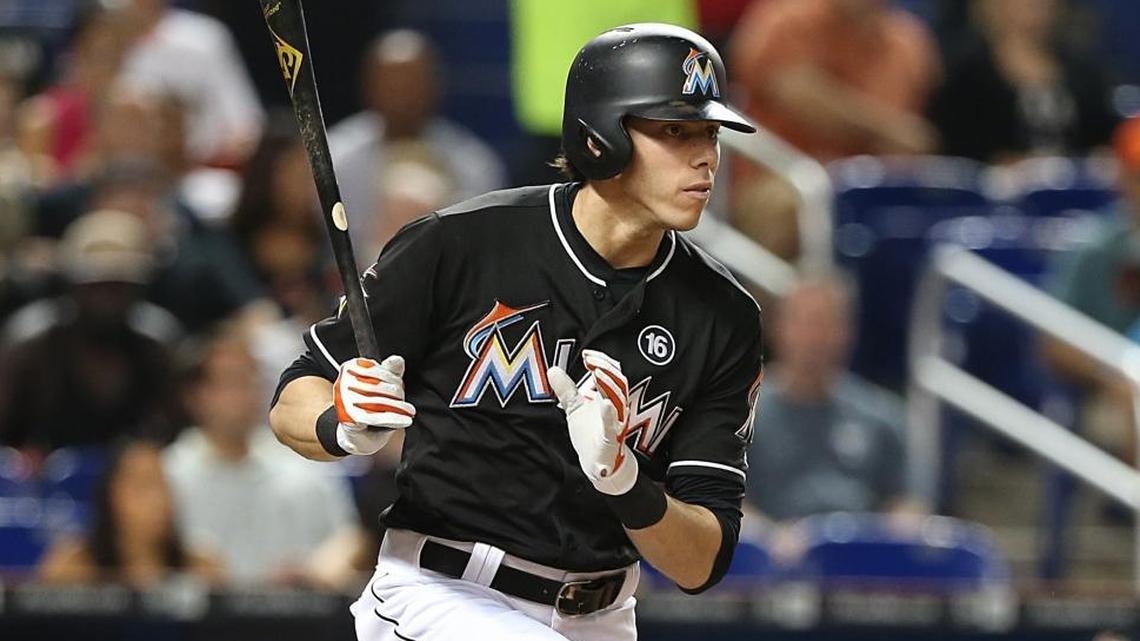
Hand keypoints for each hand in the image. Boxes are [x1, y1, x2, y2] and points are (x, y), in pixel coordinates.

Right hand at [333, 356, 414, 454]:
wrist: (357, 433)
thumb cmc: (368, 405)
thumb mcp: (380, 383)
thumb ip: (389, 370)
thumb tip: (397, 360)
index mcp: (350, 368)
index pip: (376, 369)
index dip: (393, 378)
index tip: (399, 386)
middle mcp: (344, 382)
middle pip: (378, 385)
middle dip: (397, 393)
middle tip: (407, 404)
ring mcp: (344, 400)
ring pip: (378, 401)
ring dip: (398, 407)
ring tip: (409, 412)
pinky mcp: (349, 417)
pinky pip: (375, 417)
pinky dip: (393, 419)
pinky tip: (405, 420)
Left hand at [548, 349, 636, 494]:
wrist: (599, 462)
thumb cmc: (590, 432)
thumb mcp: (575, 407)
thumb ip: (566, 389)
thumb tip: (552, 369)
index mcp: (609, 397)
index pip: (611, 373)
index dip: (601, 361)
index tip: (587, 354)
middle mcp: (617, 407)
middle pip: (618, 382)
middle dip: (605, 368)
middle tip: (590, 359)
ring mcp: (616, 422)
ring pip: (619, 400)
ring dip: (609, 385)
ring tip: (597, 373)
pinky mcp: (612, 438)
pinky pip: (613, 425)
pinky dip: (610, 414)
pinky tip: (606, 404)